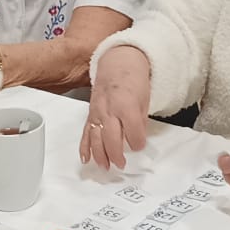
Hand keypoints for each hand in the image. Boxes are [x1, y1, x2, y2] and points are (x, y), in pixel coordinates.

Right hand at [80, 50, 151, 168]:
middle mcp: (109, 109)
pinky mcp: (90, 113)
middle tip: (121, 165)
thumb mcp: (145, 99)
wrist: (118, 63)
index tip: (140, 146)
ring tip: (105, 167)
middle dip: (116, 155)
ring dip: (100, 155)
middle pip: (111, 139)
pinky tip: (85, 158)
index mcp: (126, 105)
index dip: (138, 143)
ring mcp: (97, 112)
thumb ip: (140, 121)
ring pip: (95, 138)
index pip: (133, 132)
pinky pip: (85, 132)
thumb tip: (137, 139)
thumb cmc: (133, 80)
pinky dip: (84, 147)